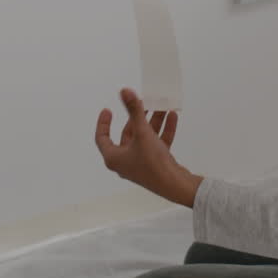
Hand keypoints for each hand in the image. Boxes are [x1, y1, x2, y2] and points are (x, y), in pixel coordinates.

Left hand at [95, 89, 202, 206]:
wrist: (175, 185)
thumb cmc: (153, 163)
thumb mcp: (142, 133)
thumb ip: (134, 111)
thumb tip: (125, 92)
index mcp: (114, 158)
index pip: (102, 138)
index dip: (103, 123)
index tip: (108, 110)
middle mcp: (125, 162)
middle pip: (128, 134)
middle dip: (137, 117)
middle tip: (143, 102)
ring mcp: (141, 164)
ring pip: (145, 137)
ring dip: (153, 121)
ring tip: (162, 106)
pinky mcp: (155, 164)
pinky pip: (157, 144)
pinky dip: (163, 131)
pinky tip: (172, 117)